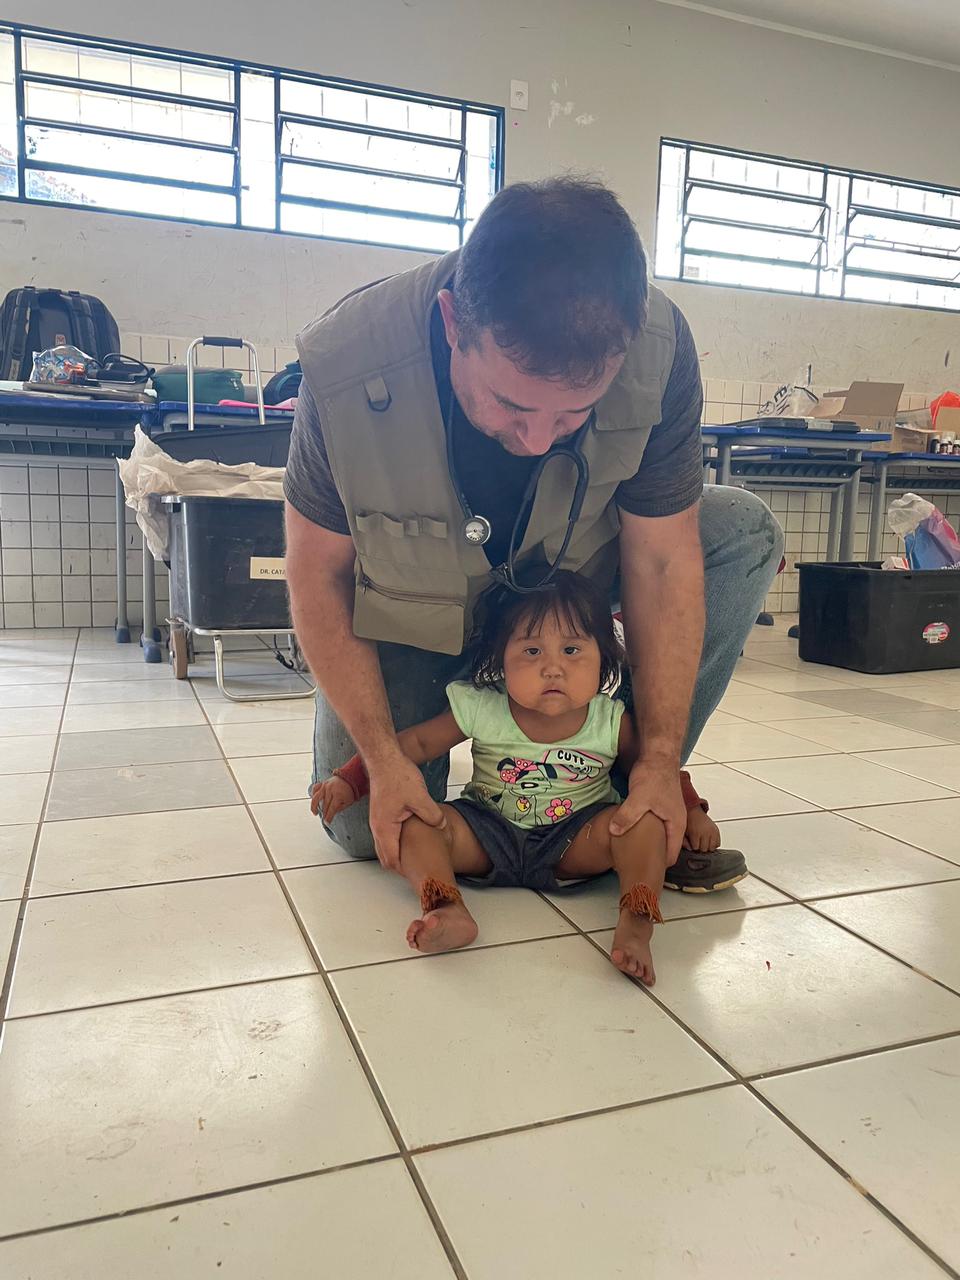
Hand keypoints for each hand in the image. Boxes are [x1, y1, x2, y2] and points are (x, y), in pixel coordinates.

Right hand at [311, 776, 355, 824]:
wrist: (349, 778)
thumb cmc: (348, 792)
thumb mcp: (348, 802)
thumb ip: (339, 808)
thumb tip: (331, 814)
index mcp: (338, 794)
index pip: (332, 808)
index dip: (329, 817)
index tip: (327, 822)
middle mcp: (330, 789)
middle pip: (324, 805)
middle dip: (324, 813)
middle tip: (324, 818)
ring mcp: (325, 785)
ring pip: (316, 797)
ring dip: (314, 806)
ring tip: (315, 813)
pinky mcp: (322, 783)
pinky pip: (315, 789)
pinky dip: (313, 794)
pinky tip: (315, 801)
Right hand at [368, 752, 445, 870]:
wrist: (385, 759)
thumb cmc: (398, 776)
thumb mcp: (421, 797)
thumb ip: (432, 815)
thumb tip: (442, 826)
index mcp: (385, 828)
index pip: (391, 861)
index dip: (405, 870)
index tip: (419, 873)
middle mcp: (377, 828)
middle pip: (385, 857)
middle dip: (401, 866)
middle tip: (419, 868)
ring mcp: (377, 821)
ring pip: (385, 847)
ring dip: (398, 853)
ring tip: (417, 856)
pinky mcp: (381, 814)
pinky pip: (387, 836)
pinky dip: (397, 842)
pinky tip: (411, 838)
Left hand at [609, 759, 685, 864]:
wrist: (657, 755)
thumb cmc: (654, 776)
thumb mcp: (639, 798)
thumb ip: (627, 816)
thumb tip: (614, 832)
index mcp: (677, 825)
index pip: (671, 856)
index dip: (659, 867)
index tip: (643, 873)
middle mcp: (675, 823)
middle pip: (665, 849)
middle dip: (651, 858)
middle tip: (632, 867)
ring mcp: (667, 816)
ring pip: (658, 838)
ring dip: (647, 845)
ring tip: (628, 854)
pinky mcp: (658, 809)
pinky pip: (653, 828)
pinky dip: (643, 834)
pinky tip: (629, 835)